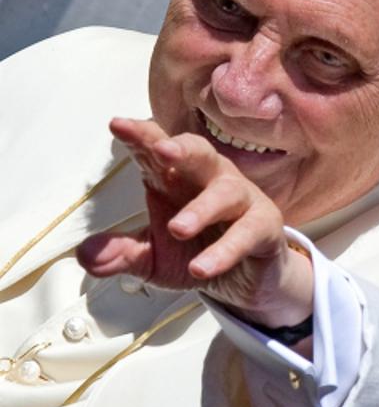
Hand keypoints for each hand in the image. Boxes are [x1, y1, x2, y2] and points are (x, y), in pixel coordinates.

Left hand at [76, 118, 312, 329]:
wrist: (247, 280)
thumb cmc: (199, 252)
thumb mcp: (153, 258)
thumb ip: (122, 254)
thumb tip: (85, 256)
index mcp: (177, 179)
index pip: (156, 150)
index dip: (140, 136)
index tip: (117, 125)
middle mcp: (210, 180)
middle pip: (199, 152)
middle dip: (182, 148)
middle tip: (162, 150)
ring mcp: (242, 200)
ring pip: (226, 191)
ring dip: (202, 208)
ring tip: (178, 229)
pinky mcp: (265, 226)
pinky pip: (248, 232)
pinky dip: (225, 250)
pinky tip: (202, 267)